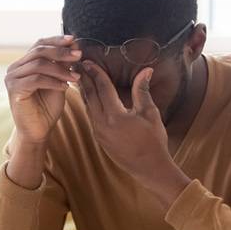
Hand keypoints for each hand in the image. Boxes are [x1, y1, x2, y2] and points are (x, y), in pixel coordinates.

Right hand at [4, 35, 81, 144]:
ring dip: (60, 69)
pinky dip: (53, 82)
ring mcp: (12, 78)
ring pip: (39, 65)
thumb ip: (63, 65)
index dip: (56, 40)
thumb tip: (74, 44)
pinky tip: (65, 87)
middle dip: (61, 52)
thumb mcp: (59, 81)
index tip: (74, 40)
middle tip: (78, 55)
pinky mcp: (14, 90)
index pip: (39, 44)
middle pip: (39, 51)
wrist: (38, 131)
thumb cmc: (47, 108)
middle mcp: (15, 68)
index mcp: (24, 63)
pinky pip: (36, 79)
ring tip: (75, 76)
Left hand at [76, 60, 170, 178]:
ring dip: (84, 91)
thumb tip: (146, 70)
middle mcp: (102, 124)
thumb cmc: (153, 140)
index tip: (88, 61)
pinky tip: (88, 98)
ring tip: (80, 78)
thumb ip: (142, 90)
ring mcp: (99, 132)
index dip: (96, 73)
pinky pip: (90, 116)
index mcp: (115, 116)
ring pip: (88, 106)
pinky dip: (88, 104)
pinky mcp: (99, 139)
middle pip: (90, 96)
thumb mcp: (149, 113)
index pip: (102, 88)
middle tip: (77, 65)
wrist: (149, 168)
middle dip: (84, 79)